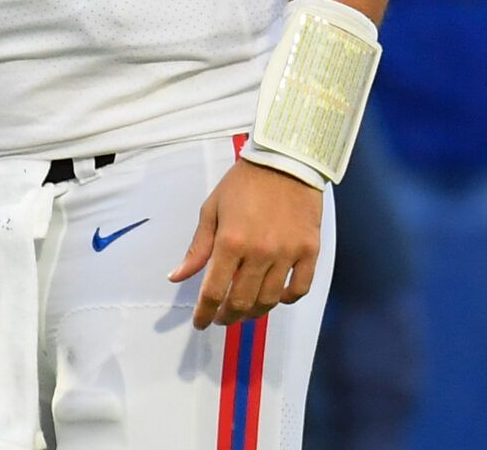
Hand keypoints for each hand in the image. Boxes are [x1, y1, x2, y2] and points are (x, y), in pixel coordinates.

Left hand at [169, 158, 323, 329]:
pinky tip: (275, 298)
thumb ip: (197, 248)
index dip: (205, 313)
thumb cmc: (241, 185)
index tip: (201, 323)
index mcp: (230, 242)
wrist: (284, 163)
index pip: (214, 290)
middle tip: (221, 318)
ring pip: (270, 300)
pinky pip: (299, 289)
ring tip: (244, 311)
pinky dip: (286, 299)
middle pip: (242, 301)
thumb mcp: (211, 210)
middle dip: (228, 316)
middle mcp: (259, 253)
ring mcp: (287, 254)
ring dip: (254, 312)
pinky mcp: (310, 252)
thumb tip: (177, 277)